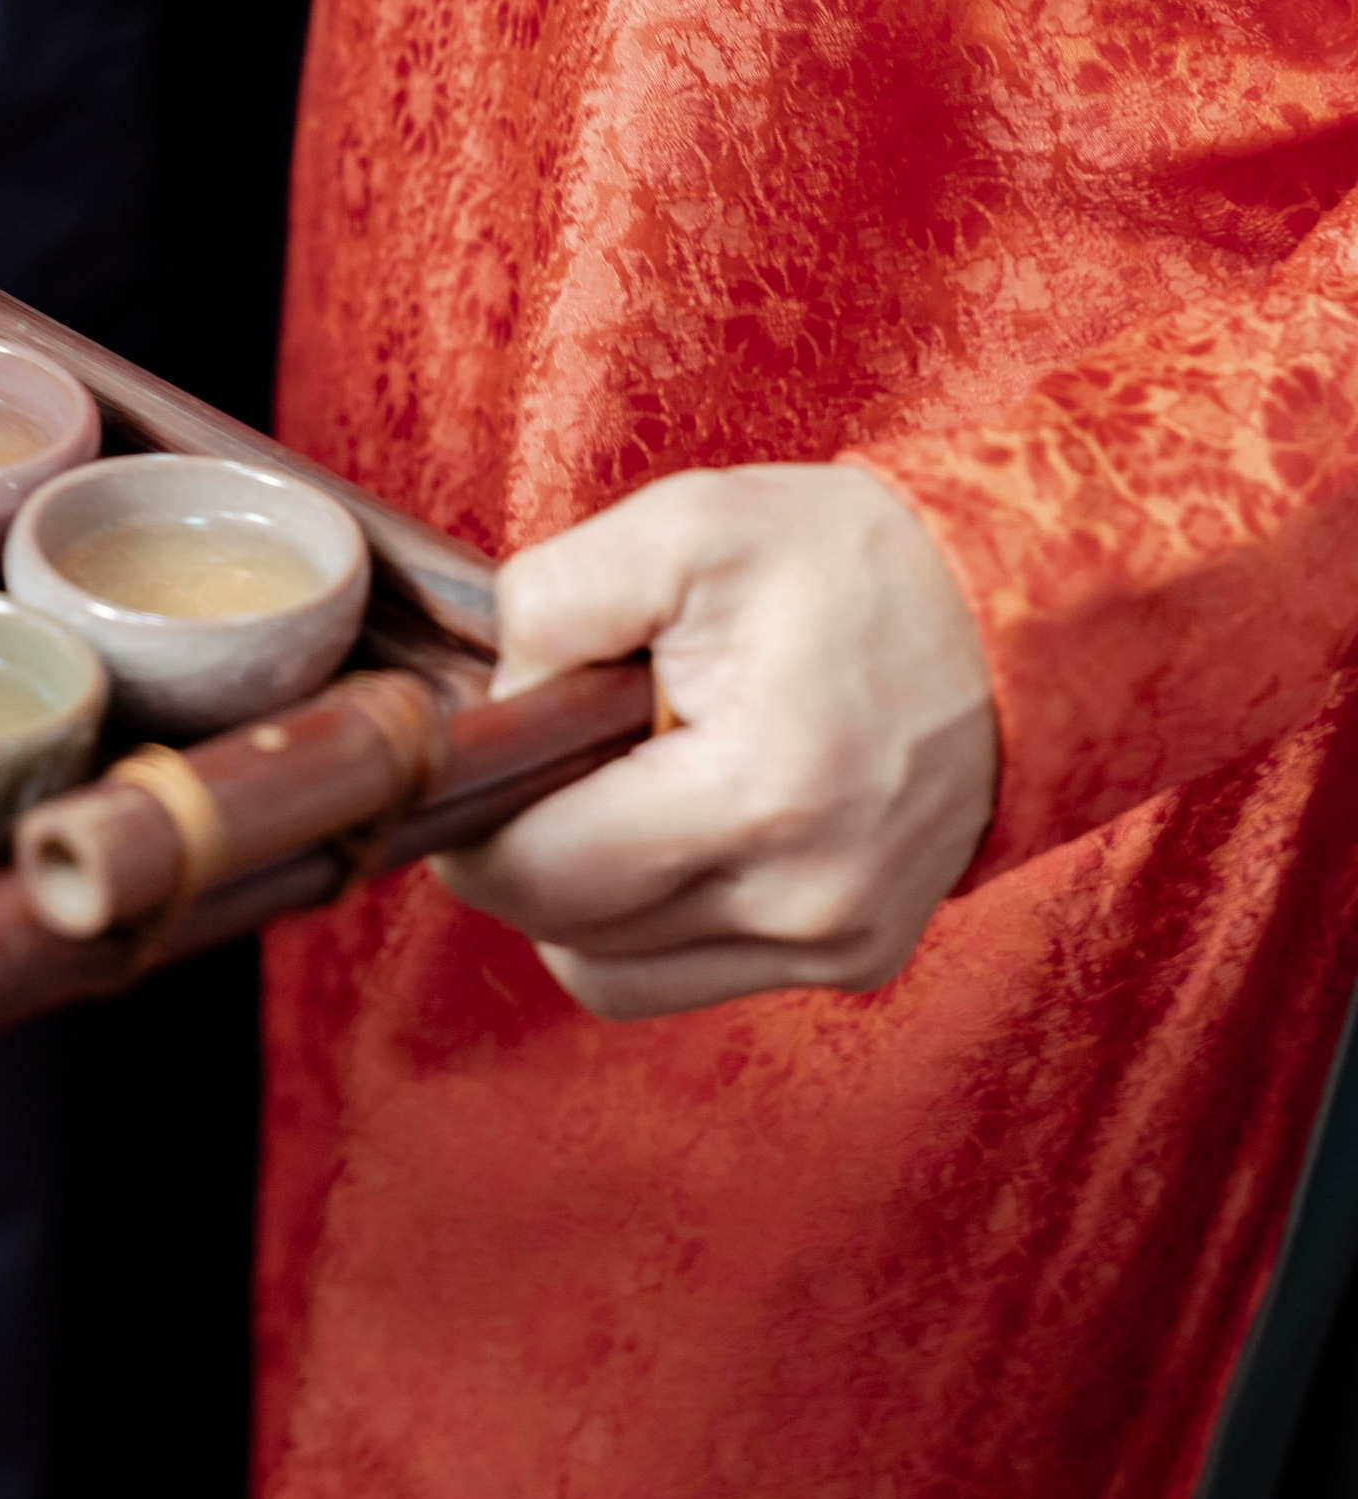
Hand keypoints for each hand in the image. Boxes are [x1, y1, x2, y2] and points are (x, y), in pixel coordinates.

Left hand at [437, 463, 997, 1018]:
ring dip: (583, 893)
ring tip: (626, 785)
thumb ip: (553, 600)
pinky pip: (684, 971)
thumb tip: (494, 703)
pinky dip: (652, 914)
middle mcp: (804, 900)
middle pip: (561, 929)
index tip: (486, 751)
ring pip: (611, 970)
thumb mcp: (689, 527)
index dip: (474, 817)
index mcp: (759, 796)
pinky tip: (681, 824)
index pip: (533, 873)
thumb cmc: (855, 564)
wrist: (1025, 613)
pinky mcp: (854, 958)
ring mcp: (836, 943)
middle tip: (551, 755)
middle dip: (524, 847)